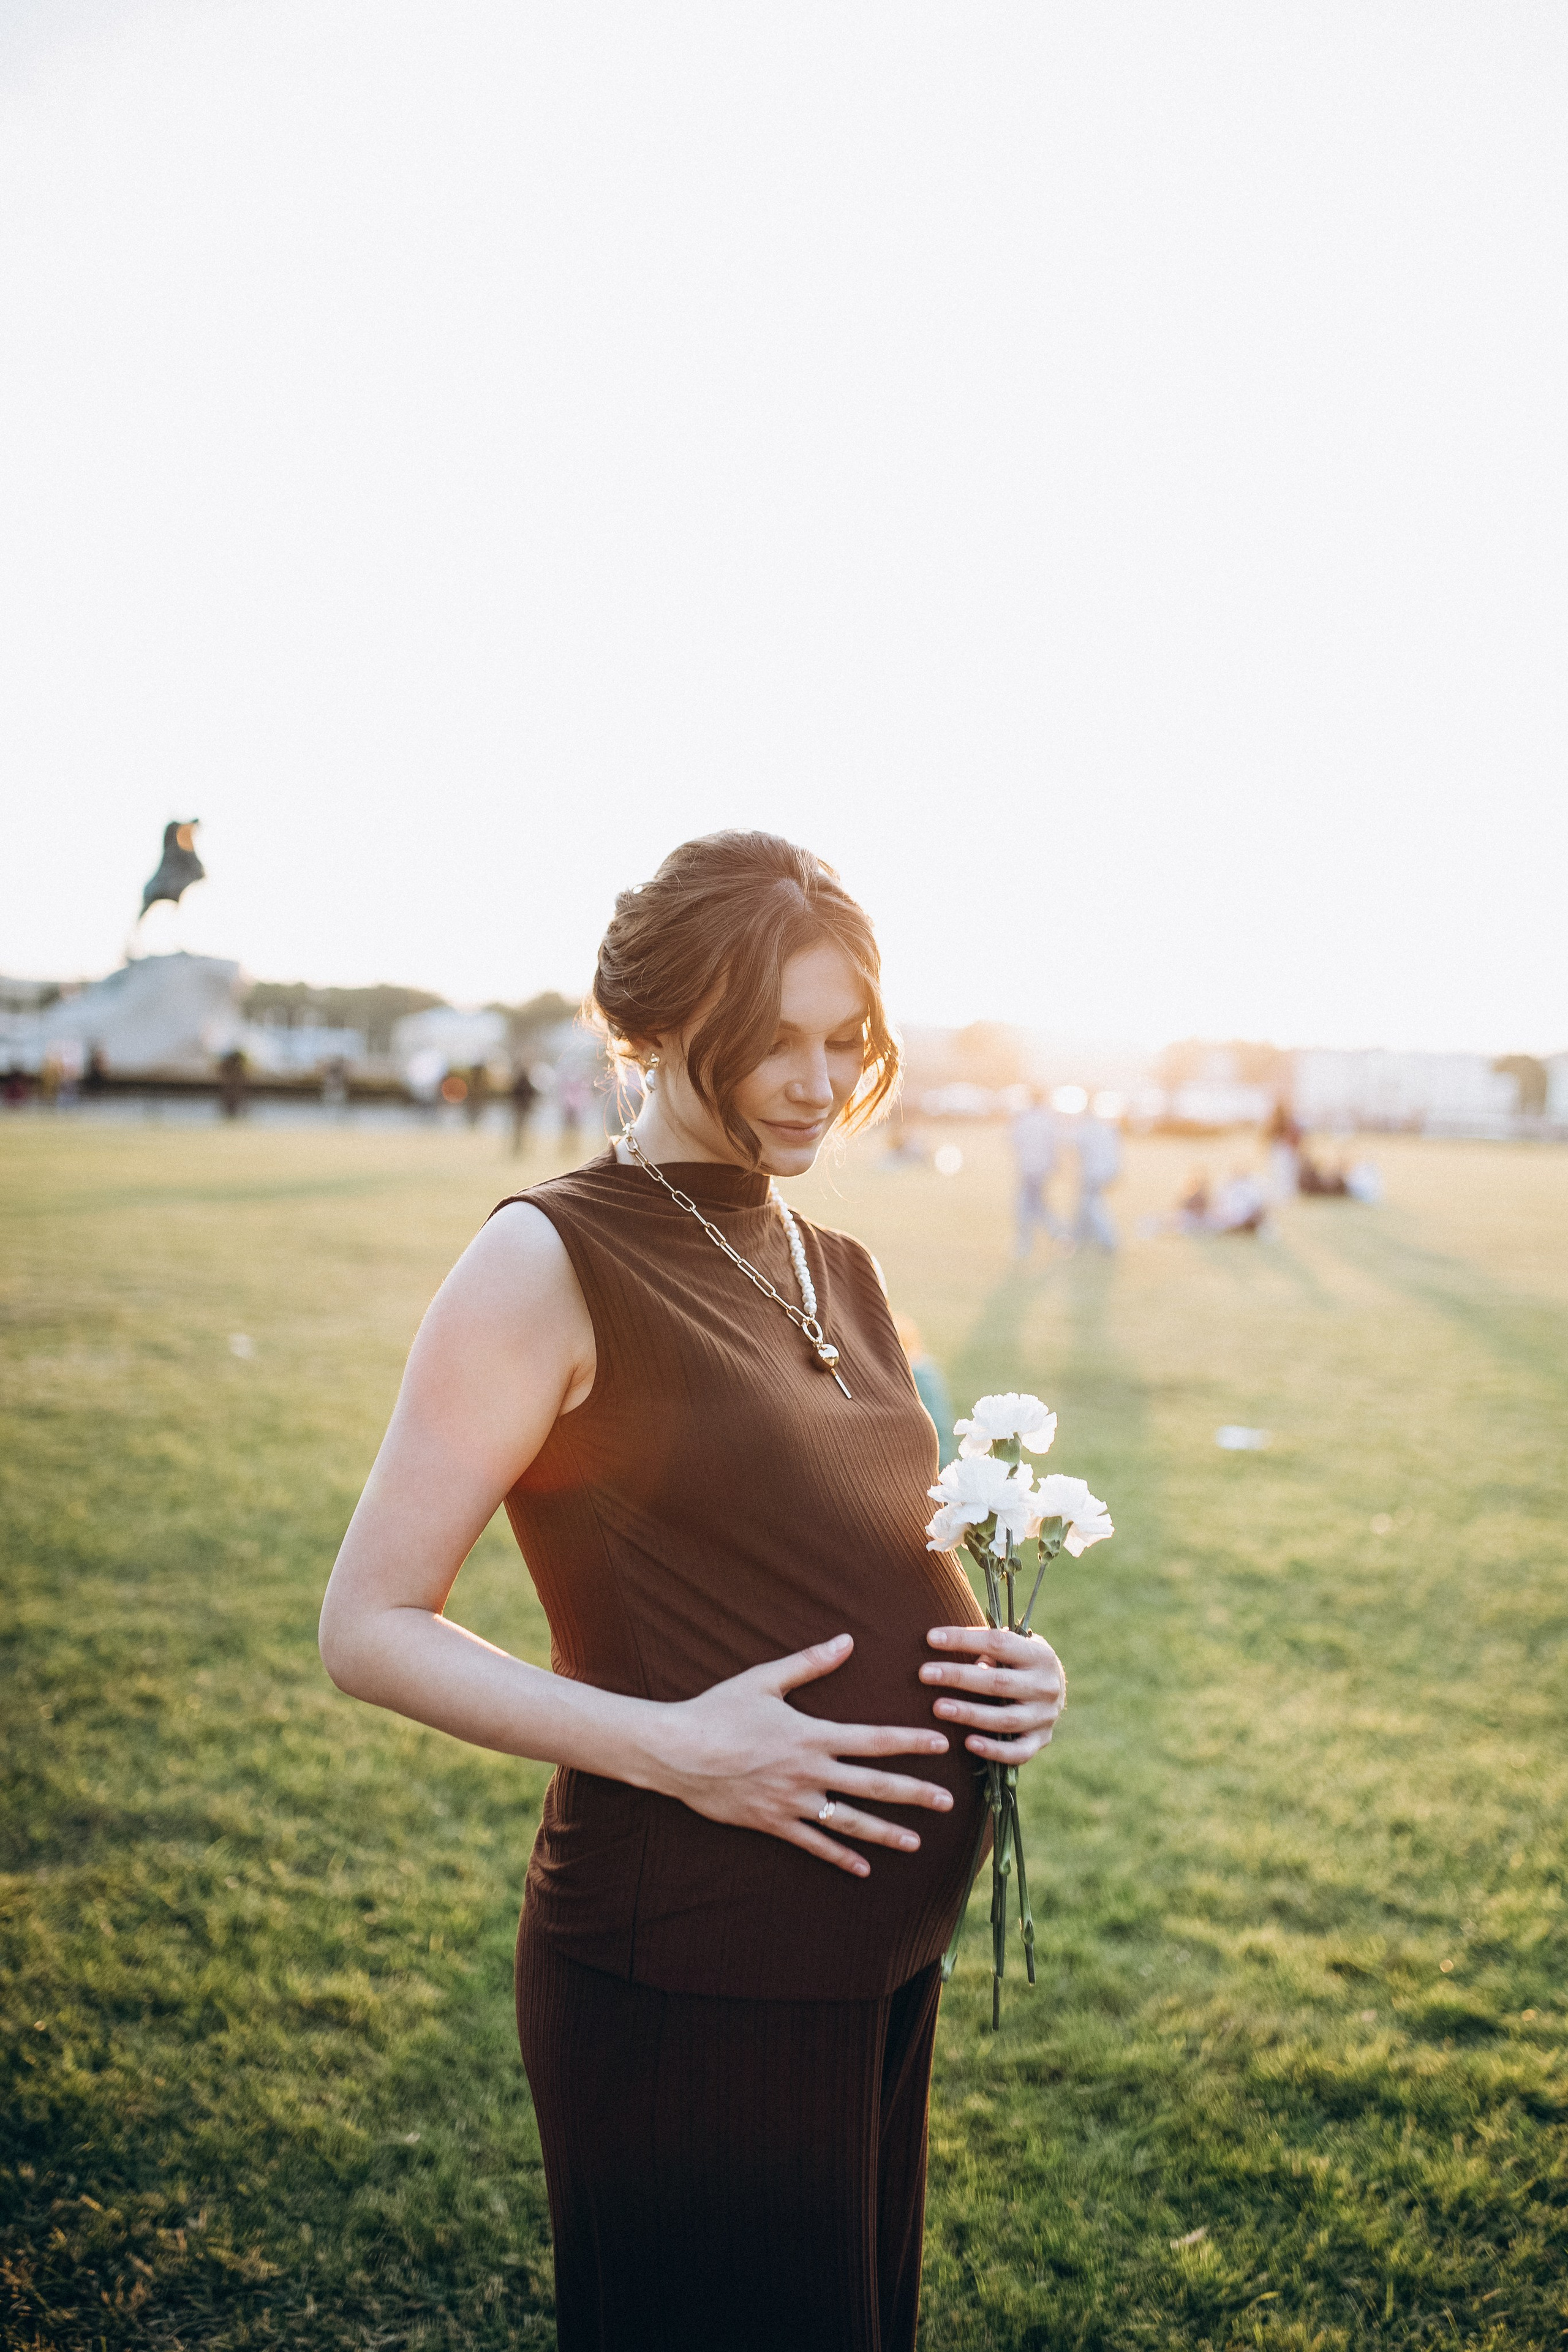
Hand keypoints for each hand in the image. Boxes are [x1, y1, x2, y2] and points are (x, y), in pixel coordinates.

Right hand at [654, 1634, 954, 1877]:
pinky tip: (862, 1869)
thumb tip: (847, 1640)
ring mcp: (792, 1802)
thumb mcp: (765, 1680)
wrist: (676, 1751)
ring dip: (886, 1833)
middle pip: (873, 1785)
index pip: (874, 1740)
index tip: (941, 1746)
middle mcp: (809, 1772)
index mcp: (812, 1735)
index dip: (910, 1742)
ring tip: (917, 1842)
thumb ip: (810, 1663)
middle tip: (949, 1802)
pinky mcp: (772, 1823)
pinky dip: (839, 1857)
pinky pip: (813, 1845)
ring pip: (849, 1822)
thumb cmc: (718, 1709)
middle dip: (914, 1794)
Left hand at [920, 1624, 1065, 1762]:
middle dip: (959, 1677)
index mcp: (1039, 1655)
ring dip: (970, 1714)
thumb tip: (944, 1644)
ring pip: (1005, 1719)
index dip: (964, 1639)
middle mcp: (1046, 1686)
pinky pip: (1018, 1752)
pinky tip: (968, 1743)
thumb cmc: (1018, 1662)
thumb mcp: (1012, 1647)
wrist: (1054, 1689)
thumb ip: (986, 1648)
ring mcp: (1045, 1716)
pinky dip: (994, 1750)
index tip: (931, 1638)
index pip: (998, 1643)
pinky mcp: (1040, 1740)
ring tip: (937, 1708)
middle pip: (998, 1683)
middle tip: (924, 1673)